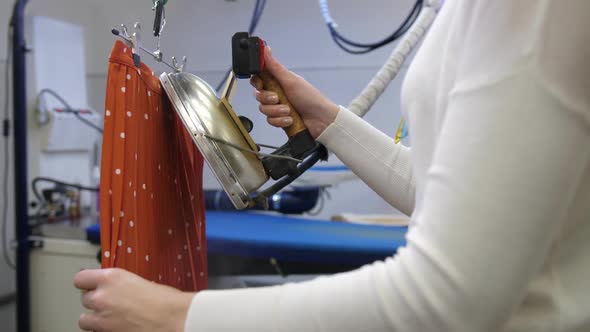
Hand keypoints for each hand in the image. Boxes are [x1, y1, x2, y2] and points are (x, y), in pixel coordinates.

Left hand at [74, 268, 193, 331]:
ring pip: (84, 319)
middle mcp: (102, 297)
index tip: (91, 285)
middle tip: (110, 303)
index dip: (87, 283)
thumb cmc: (166, 302)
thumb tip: (116, 289)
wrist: (174, 320)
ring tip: (110, 318)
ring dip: (95, 318)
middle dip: (96, 301)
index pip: (80, 278)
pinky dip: (102, 331)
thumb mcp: (141, 282)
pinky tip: (116, 327)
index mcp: (111, 278)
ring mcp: (102, 318)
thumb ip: (121, 285)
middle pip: (84, 298)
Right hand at [251, 46, 339, 138]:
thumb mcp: (290, 80)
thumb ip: (274, 66)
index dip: (257, 82)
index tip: (262, 85)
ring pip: (264, 109)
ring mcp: (277, 107)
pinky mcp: (279, 119)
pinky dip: (280, 121)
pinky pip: (270, 120)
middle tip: (278, 98)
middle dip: (268, 99)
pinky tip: (290, 119)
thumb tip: (265, 49)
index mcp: (278, 81)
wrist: (320, 119)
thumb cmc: (310, 97)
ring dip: (277, 111)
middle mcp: (276, 93)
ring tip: (289, 110)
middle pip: (258, 95)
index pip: (258, 79)